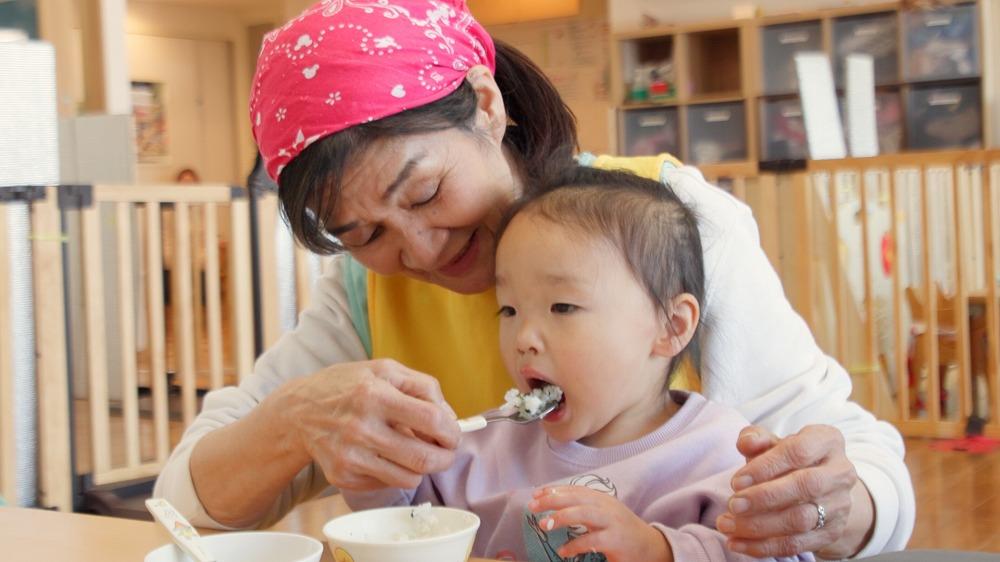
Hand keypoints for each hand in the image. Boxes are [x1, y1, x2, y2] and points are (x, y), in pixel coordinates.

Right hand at [273, 359, 460, 490]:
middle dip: (446, 457)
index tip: (453, 434)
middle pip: (424, 458)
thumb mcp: (385, 370)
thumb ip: (424, 387)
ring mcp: (351, 457)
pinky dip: (396, 472)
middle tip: (447, 451)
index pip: (432, 421)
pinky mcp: (344, 477)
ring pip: (409, 477)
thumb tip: (450, 418)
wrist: (298, 412)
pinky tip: (387, 454)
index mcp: (375, 395)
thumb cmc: (347, 386)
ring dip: (423, 467)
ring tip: (417, 451)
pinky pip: (387, 483)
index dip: (452, 431)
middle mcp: (362, 428)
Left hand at [528, 485, 671, 561]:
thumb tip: (552, 503)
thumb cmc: (621, 531)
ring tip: (544, 524)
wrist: (651, 547)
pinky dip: (575, 545)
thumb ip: (582, 508)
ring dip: (561, 517)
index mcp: (601, 499)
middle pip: (576, 498)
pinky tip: (563, 551)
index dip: (554, 490)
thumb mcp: (602, 515)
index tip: (535, 493)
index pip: (574, 489)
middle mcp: (606, 506)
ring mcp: (612, 522)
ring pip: (583, 513)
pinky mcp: (616, 540)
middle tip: (532, 505)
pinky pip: (592, 540)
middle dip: (552, 499)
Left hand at [715, 425, 873, 558]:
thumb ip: (756, 438)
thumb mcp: (771, 443)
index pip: (798, 451)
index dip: (765, 466)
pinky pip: (798, 544)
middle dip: (764, 498)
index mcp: (827, 440)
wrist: (816, 488)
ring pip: (801, 520)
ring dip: (759, 526)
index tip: (736, 481)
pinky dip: (764, 546)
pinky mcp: (832, 532)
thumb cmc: (786, 459)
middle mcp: (841, 472)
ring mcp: (840, 505)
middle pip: (805, 486)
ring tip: (727, 524)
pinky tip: (737, 542)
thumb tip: (746, 442)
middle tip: (733, 504)